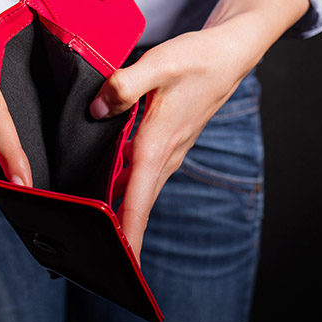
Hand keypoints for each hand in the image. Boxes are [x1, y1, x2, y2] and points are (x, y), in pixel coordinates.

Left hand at [88, 0, 309, 261]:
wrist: (228, 55)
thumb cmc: (196, 58)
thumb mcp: (159, 63)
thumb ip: (123, 85)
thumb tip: (96, 109)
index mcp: (157, 143)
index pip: (138, 199)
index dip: (127, 234)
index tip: (121, 266)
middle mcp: (163, 155)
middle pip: (137, 206)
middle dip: (120, 238)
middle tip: (93, 265)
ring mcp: (166, 152)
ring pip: (139, 193)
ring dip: (122, 218)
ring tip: (94, 241)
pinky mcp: (165, 145)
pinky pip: (142, 177)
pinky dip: (125, 194)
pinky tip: (105, 195)